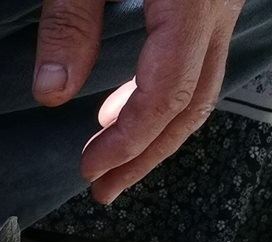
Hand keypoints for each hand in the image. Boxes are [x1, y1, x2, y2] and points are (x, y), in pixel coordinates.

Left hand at [33, 0, 244, 202]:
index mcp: (192, 3)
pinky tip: (122, 108)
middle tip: (104, 190)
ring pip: (201, 85)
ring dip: (156, 132)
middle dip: (146, 156)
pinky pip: (196, 61)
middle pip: (193, 103)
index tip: (89, 169)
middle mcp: (219, 8)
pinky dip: (163, 96)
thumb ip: (69, 24)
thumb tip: (51, 93)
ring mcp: (222, 3)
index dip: (127, 142)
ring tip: (110, 162)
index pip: (167, 94)